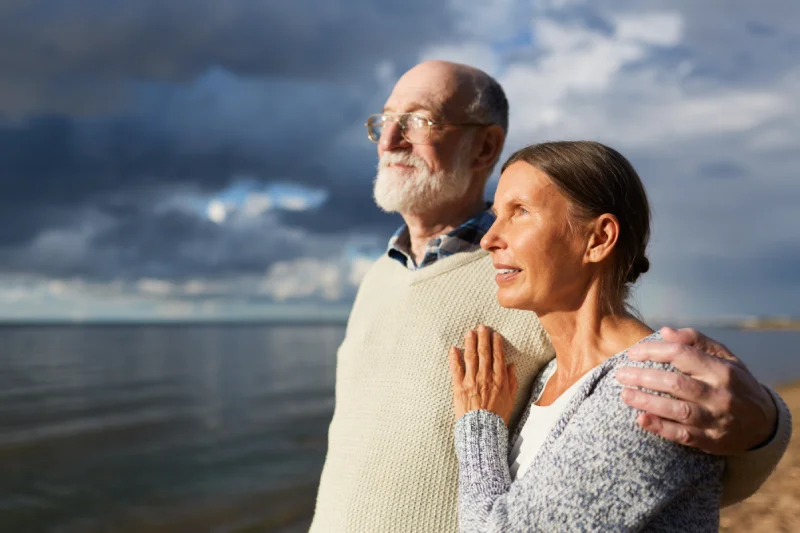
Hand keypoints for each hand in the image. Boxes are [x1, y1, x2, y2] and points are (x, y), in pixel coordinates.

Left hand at [449, 324, 517, 424]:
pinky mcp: (459, 387)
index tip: (494, 334)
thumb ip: (511, 381)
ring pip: (471, 357)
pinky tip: (453, 348)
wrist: (482, 430)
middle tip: (482, 326)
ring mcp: (471, 381)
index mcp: (499, 380)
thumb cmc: (498, 417)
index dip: (496, 344)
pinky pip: (456, 369)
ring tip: (469, 332)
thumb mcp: (511, 399)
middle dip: (483, 338)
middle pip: (484, 353)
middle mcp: (485, 377)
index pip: (498, 356)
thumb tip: (511, 365)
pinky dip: (454, 358)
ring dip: (470, 342)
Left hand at [615, 326, 777, 454]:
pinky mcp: (710, 440)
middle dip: (644, 377)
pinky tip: (641, 419)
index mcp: (722, 370)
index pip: (682, 355)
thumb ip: (697, 342)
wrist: (764, 424)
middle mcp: (720, 395)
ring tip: (624, 394)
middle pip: (676, 384)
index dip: (654, 351)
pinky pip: (682, 435)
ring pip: (677, 411)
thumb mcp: (726, 358)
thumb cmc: (737, 383)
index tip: (633, 353)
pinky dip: (660, 428)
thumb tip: (666, 332)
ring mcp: (716, 419)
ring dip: (647, 402)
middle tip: (620, 374)